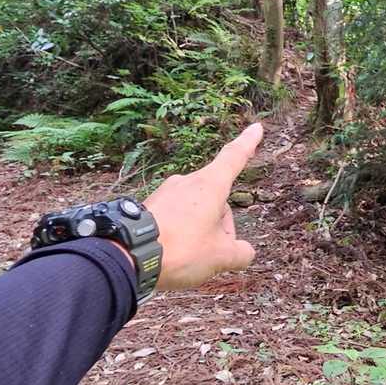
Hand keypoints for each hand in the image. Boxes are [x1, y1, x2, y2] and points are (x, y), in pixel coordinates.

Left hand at [143, 123, 262, 291]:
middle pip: (216, 198)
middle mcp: (187, 182)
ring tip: (189, 257)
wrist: (129, 256)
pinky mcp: (150, 206)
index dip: (248, 143)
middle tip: (213, 254)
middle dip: (222, 224)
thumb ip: (240, 253)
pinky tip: (172, 254)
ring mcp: (166, 192)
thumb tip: (245, 252)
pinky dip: (180, 233)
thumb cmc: (182, 250)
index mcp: (210, 186)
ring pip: (196, 209)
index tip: (256, 127)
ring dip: (201, 230)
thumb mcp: (221, 257)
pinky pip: (175, 217)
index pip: (234, 158)